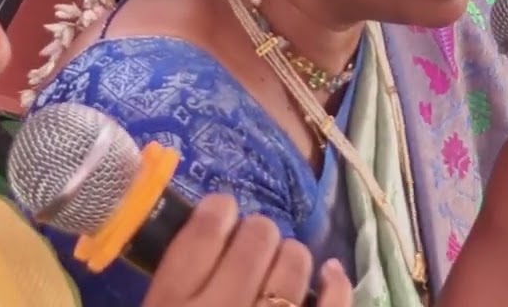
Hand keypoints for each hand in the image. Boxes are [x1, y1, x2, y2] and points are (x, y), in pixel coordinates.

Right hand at [142, 194, 351, 306]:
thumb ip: (172, 280)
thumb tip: (196, 231)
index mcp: (171, 304)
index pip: (204, 231)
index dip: (218, 209)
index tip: (222, 210)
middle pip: (254, 238)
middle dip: (257, 231)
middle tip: (254, 241)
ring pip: (293, 262)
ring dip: (290, 255)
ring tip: (283, 260)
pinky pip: (333, 302)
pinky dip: (335, 282)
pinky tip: (329, 273)